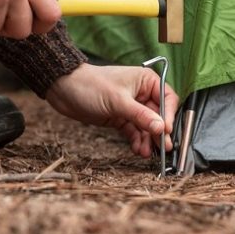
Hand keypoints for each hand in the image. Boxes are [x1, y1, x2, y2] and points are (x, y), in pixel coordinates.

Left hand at [45, 63, 178, 157]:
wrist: (64, 89)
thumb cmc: (90, 85)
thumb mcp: (118, 101)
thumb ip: (141, 115)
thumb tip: (162, 128)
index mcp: (146, 80)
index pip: (167, 98)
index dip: (169, 115)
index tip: (167, 131)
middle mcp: (141, 93)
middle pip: (159, 115)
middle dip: (159, 132)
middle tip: (163, 149)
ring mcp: (131, 106)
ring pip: (146, 126)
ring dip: (148, 140)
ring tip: (145, 152)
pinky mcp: (121, 117)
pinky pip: (134, 131)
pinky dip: (137, 140)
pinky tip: (137, 149)